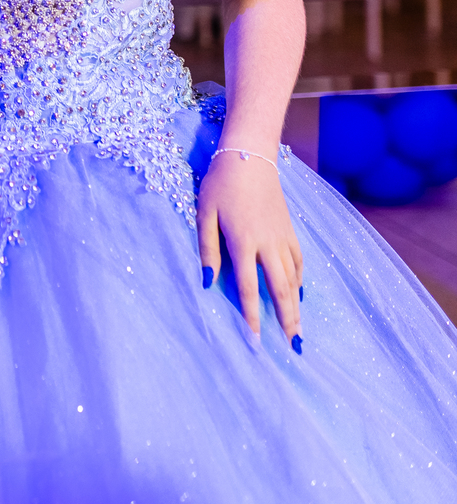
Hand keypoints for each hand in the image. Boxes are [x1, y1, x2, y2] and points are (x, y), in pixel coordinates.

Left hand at [197, 152, 302, 348]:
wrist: (249, 156)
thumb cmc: (220, 185)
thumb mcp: (204, 213)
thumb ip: (207, 249)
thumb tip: (208, 283)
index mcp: (244, 242)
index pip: (249, 287)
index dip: (252, 316)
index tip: (256, 341)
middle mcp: (267, 244)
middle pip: (280, 288)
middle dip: (287, 320)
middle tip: (293, 347)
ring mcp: (282, 237)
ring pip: (293, 278)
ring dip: (296, 306)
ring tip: (298, 330)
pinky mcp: (290, 229)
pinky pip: (298, 261)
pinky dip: (299, 281)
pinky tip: (299, 294)